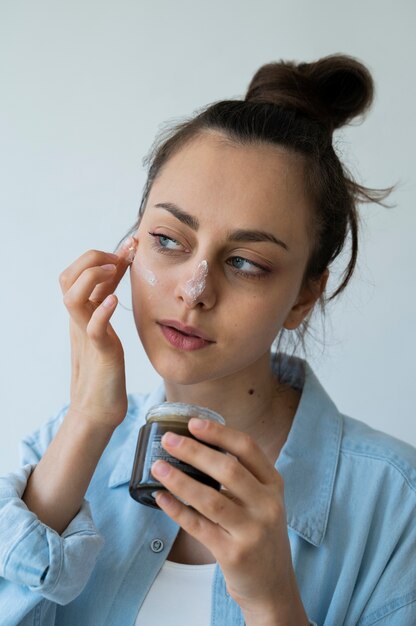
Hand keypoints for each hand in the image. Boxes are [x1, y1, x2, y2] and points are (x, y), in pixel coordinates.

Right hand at [59, 236, 137, 430]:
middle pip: (67, 276)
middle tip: (120, 258)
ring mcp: (86, 335)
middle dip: (92, 258)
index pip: (82, 273)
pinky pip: (93, 327)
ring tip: (112, 272)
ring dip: (91, 278)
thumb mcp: (104, 330)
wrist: (98, 408)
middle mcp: (80, 320)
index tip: (132, 245)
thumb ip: (103, 305)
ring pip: (71, 296)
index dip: (105, 254)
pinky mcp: (99, 353)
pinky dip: (102, 311)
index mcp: (83, 313)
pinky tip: (114, 301)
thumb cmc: (105, 369)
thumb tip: (111, 281)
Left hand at [151, 418, 308, 624]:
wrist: (273, 586)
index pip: (248, 449)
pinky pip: (199, 526)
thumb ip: (242, 478)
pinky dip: (177, 510)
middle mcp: (267, 505)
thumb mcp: (263, 501)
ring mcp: (252, 531)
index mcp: (273, 484)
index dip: (219, 433)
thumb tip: (197, 447)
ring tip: (157, 467)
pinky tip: (161, 498)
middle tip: (168, 440)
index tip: (193, 423)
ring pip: (211, 498)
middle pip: (228, 469)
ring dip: (180, 480)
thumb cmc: (260, 535)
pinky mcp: (233, 554)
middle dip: (194, 451)